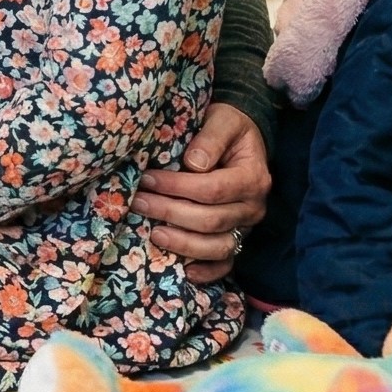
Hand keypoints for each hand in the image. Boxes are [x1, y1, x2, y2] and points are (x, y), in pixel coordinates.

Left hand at [136, 104, 270, 281]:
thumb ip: (211, 137)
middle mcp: (253, 207)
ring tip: (153, 232)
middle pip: (211, 220)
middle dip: (170, 212)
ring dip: (182, 243)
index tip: (147, 179)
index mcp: (252, 177)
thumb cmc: (227, 127)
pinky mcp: (237, 238)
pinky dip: (208, 272)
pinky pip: (226, 263)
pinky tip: (185, 271)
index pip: (212, 189)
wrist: (239, 138)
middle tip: (138, 202)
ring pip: (218, 247)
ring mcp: (246, 227)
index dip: (177, 187)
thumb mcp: (223, 120)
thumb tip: (194, 163)